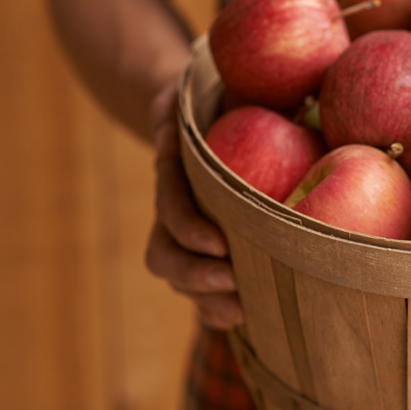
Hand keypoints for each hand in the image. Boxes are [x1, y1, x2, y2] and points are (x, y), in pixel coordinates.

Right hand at [145, 81, 243, 327]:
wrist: (208, 118)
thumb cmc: (210, 101)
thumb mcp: (188, 93)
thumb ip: (174, 107)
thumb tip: (170, 131)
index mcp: (174, 177)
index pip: (171, 207)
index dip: (188, 228)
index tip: (218, 244)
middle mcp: (175, 212)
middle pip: (167, 256)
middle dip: (194, 276)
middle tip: (232, 282)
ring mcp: (189, 237)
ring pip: (181, 278)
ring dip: (206, 298)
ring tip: (240, 309)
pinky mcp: (212, 252)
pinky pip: (205, 288)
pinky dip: (218, 307)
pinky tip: (243, 315)